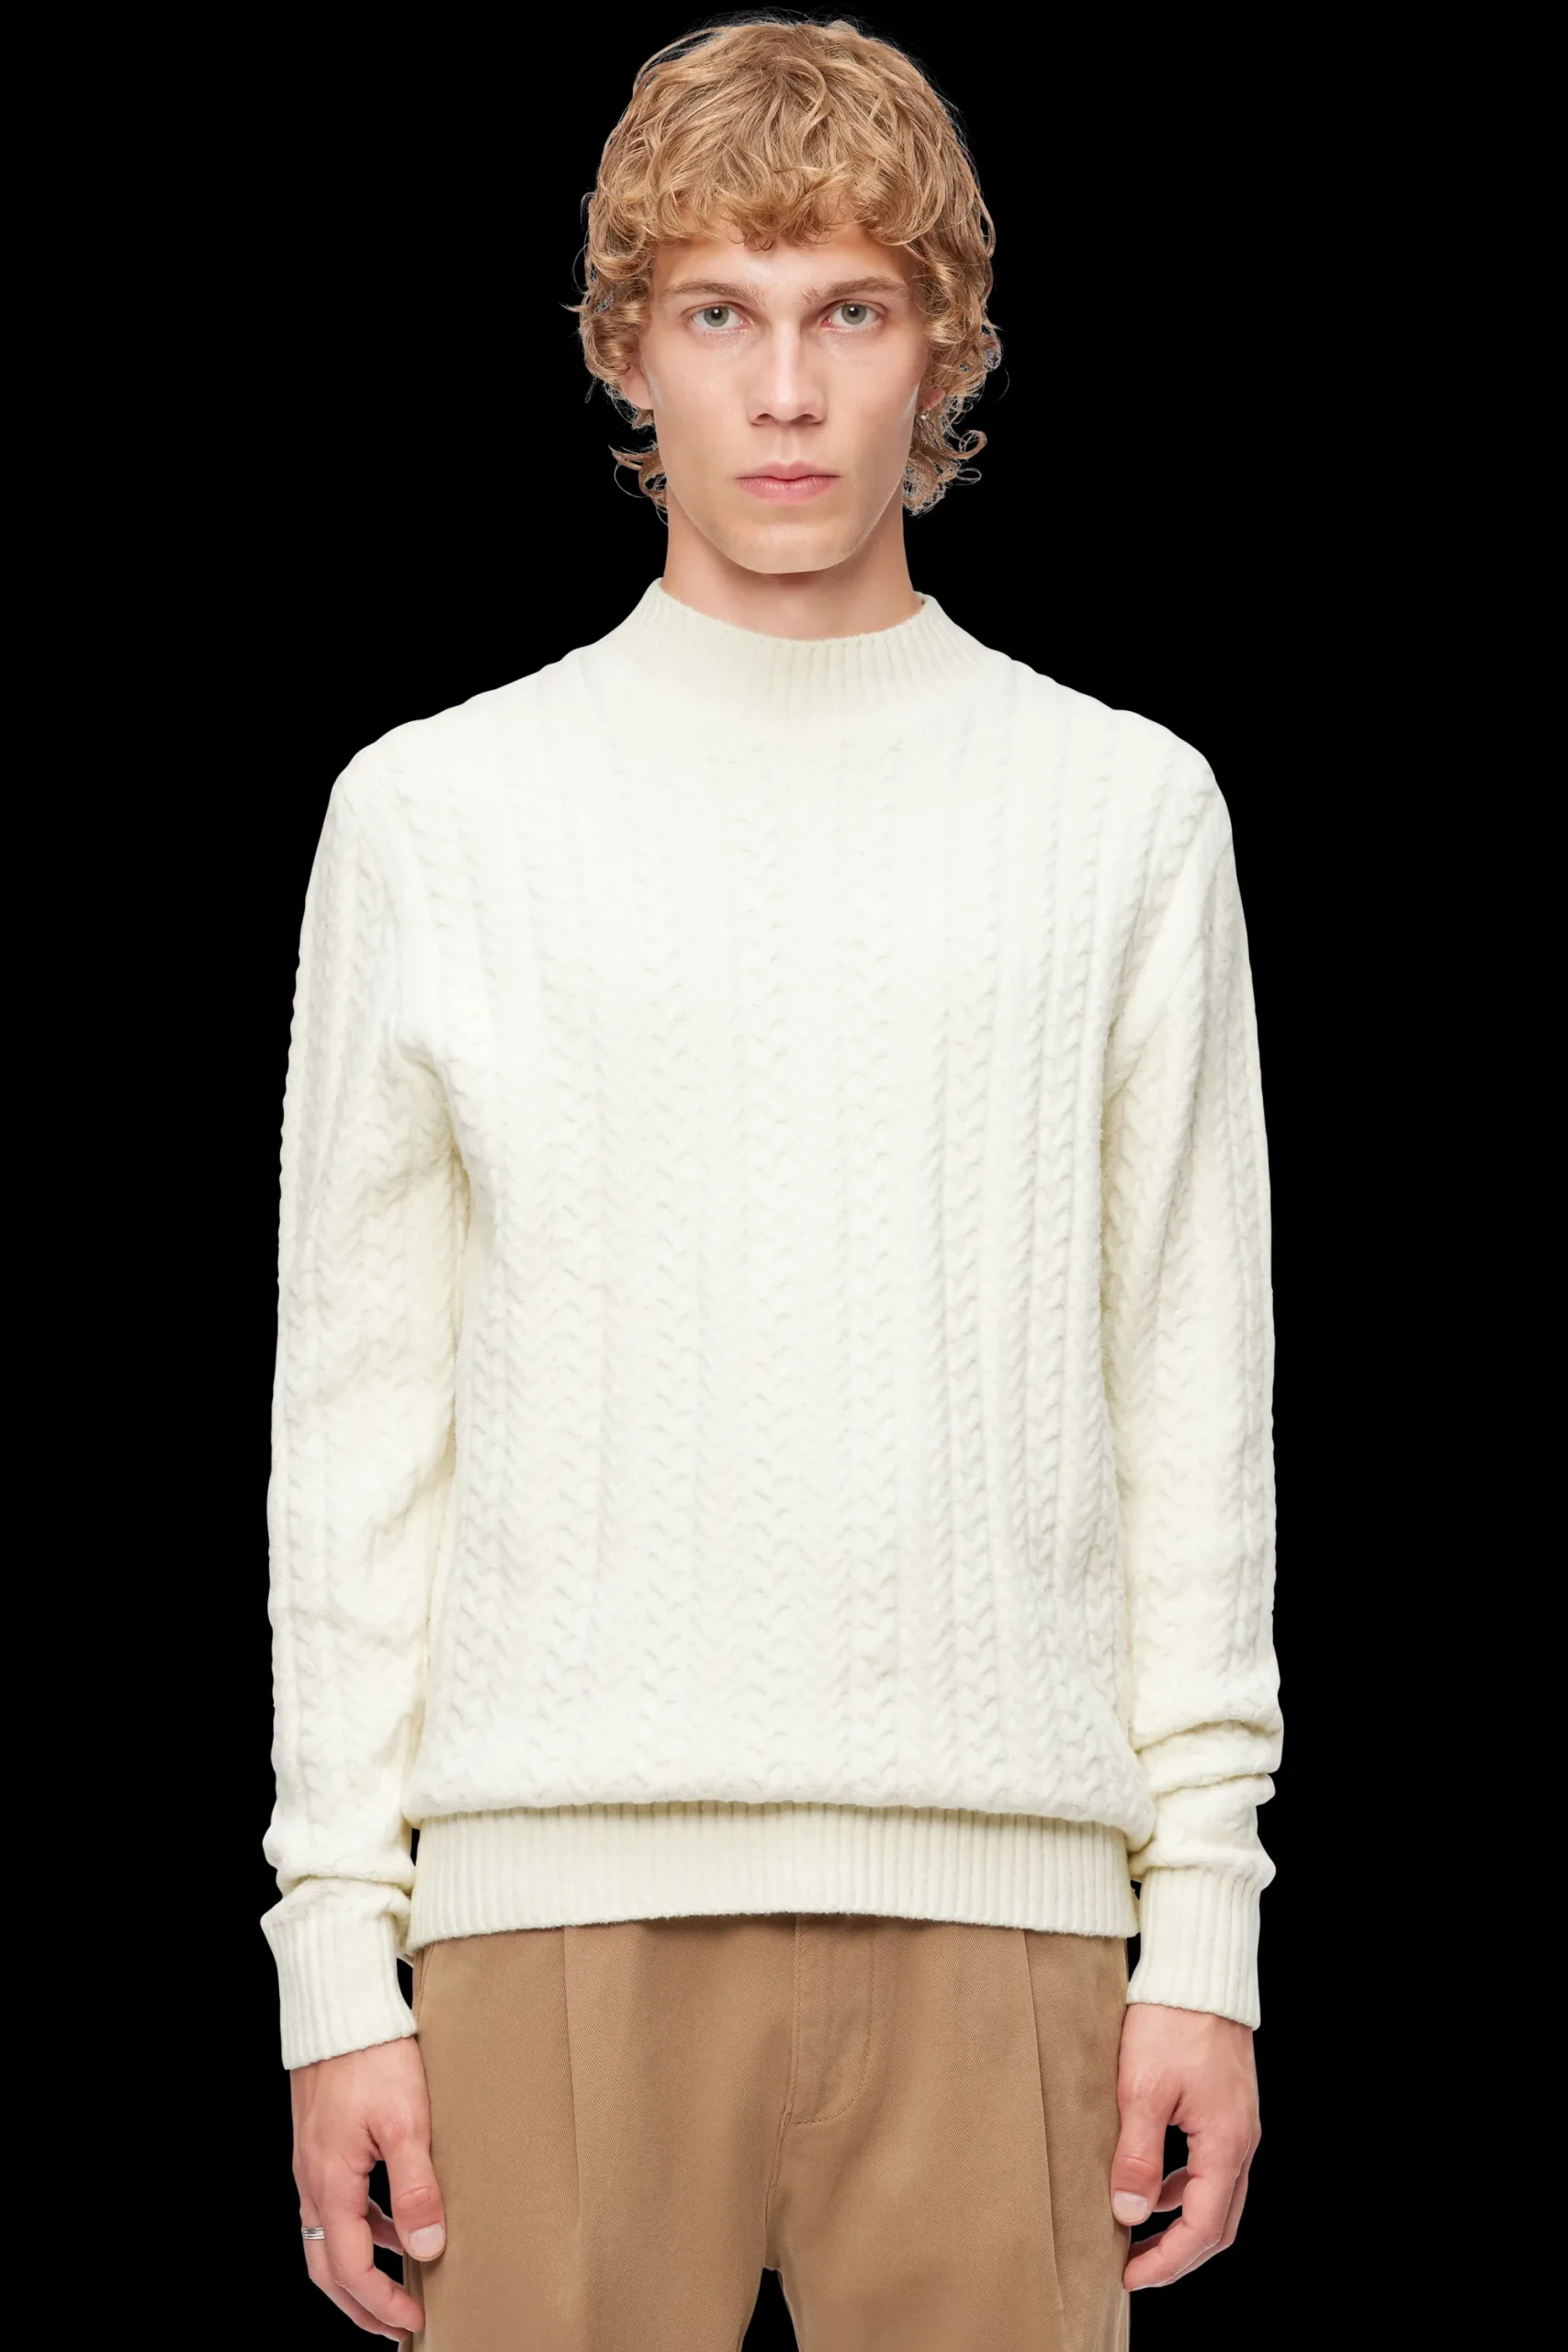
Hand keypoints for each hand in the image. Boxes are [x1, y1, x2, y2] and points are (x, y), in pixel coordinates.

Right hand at [291, 2036, 445, 2340]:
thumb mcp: (406, 2122)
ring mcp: (313, 2162)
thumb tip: (427, 2250)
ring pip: (329, 2236)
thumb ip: (415, 2188)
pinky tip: (395, 2222)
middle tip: (394, 2328)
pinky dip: (364, 2228)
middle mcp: (312, 2179)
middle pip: (327, 2265)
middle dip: (360, 2304)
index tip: (413, 2320)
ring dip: (362, 2268)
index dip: (381, 2303)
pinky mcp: (323, 2143)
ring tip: (399, 2284)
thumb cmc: (372, 2055)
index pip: (349, 2268)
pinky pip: (337, 2204)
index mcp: (329, 2183)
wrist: (341, 2007)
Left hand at [1109, 2001, 1260, 2290]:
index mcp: (1225, 2144)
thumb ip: (1138, 2155)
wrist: (1198, 1970)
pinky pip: (1210, 2167)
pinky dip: (1184, 2188)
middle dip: (1178, 2254)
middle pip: (1218, 2222)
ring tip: (1139, 2234)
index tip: (1129, 2276)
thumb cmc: (1171, 2021)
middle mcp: (1241, 2141)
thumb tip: (1129, 2214)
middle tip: (1135, 2270)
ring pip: (1217, 2196)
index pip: (1202, 2227)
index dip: (1167, 2261)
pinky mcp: (1226, 2108)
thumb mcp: (1142, 2089)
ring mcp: (1237, 2124)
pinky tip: (1155, 2185)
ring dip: (1181, 2223)